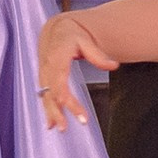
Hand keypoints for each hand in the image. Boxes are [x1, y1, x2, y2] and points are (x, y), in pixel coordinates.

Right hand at [36, 10, 119, 129]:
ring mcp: (44, 74)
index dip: (70, 104)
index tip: (82, 117)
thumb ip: (98, 54)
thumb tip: (113, 65)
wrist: (55, 28)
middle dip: (58, 112)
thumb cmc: (71, 34)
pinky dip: (47, 109)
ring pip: (46, 97)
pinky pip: (45, 95)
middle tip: (66, 128)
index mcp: (56, 58)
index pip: (61, 86)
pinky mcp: (44, 78)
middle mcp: (47, 68)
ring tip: (60, 128)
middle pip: (52, 95)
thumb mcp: (85, 40)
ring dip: (52, 113)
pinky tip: (50, 123)